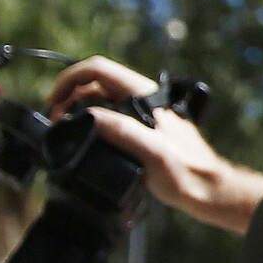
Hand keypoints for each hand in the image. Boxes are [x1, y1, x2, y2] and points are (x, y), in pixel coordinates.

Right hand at [45, 55, 262, 233]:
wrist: (208, 192)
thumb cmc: (188, 174)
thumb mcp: (152, 152)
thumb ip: (122, 131)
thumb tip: (89, 117)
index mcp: (146, 96)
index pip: (99, 70)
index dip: (70, 80)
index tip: (54, 101)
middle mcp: (143, 101)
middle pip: (96, 85)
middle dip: (70, 97)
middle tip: (54, 121)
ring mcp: (142, 116)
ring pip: (102, 103)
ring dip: (79, 112)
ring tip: (64, 131)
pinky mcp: (142, 133)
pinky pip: (110, 122)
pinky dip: (92, 126)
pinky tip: (86, 142)